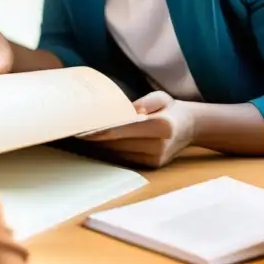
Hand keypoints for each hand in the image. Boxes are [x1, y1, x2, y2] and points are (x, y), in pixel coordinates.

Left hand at [79, 91, 195, 169]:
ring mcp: (155, 159)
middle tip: (73, 133)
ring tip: (80, 139)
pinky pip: (125, 159)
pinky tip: (96, 145)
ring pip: (119, 153)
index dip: (101, 131)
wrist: (190, 127)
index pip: (124, 129)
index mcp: (162, 126)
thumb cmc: (170, 108)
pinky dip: (110, 152)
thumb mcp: (161, 97)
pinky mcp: (152, 166)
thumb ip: (146, 102)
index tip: (82, 130)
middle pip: (118, 144)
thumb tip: (131, 111)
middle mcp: (159, 146)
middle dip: (95, 139)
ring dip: (99, 147)